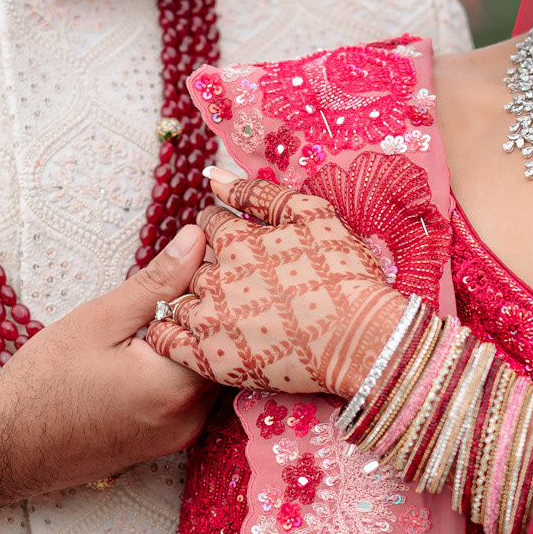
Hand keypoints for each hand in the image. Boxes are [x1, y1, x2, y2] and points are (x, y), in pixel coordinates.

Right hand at [0, 228, 213, 521]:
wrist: (6, 451)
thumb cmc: (41, 385)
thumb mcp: (98, 321)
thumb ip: (157, 282)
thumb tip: (198, 240)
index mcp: (176, 387)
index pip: (226, 324)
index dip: (220, 284)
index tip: (207, 250)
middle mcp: (190, 418)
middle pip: (225, 352)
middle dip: (212, 311)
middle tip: (192, 270)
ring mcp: (181, 436)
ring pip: (211, 373)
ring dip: (197, 339)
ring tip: (168, 305)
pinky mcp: (169, 443)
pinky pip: (193, 394)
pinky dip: (184, 365)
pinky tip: (154, 344)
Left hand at [144, 175, 403, 399]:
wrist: (363, 339)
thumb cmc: (344, 274)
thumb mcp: (311, 216)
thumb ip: (258, 193)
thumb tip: (213, 176)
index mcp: (234, 240)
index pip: (207, 224)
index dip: (221, 232)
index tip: (238, 247)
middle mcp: (214, 276)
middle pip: (191, 264)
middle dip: (207, 267)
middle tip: (238, 283)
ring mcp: (210, 319)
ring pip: (176, 302)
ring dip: (190, 302)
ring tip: (219, 312)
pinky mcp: (211, 357)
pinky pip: (168, 342)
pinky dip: (171, 335)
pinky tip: (192, 336)